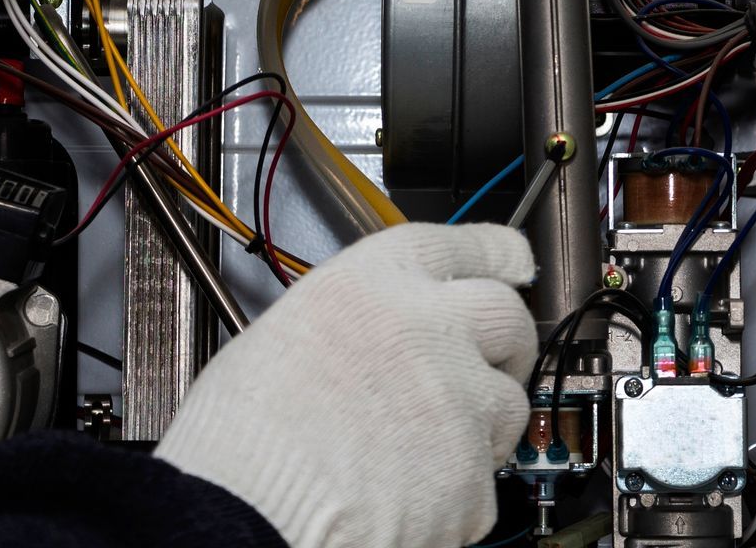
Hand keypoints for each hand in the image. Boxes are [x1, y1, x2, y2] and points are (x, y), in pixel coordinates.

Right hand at [157, 223, 537, 547]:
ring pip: (507, 401)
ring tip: (423, 445)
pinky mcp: (471, 475)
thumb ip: (357, 319)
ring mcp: (460, 400)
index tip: (513, 262)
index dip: (499, 255)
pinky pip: (482, 479)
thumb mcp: (290, 329)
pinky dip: (456, 491)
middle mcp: (430, 328)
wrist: (245, 509)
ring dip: (482, 421)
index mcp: (378, 281)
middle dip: (505, 342)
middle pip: (507, 316)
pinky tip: (406, 493)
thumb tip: (376, 337)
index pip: (471, 247)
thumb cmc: (242, 433)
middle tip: (483, 364)